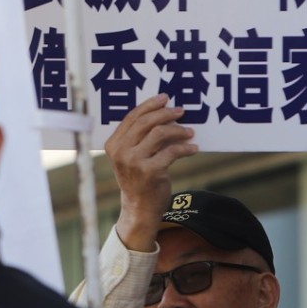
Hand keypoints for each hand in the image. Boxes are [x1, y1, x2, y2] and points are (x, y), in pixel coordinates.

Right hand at [104, 94, 197, 251]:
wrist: (139, 209)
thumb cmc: (138, 180)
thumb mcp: (130, 158)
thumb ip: (137, 138)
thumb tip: (162, 113)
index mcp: (113, 145)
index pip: (131, 117)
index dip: (149, 105)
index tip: (165, 98)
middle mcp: (121, 152)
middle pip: (146, 122)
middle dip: (166, 114)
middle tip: (181, 112)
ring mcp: (135, 162)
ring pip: (160, 133)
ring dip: (179, 130)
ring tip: (189, 132)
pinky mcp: (151, 171)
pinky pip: (173, 151)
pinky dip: (186, 148)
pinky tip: (193, 149)